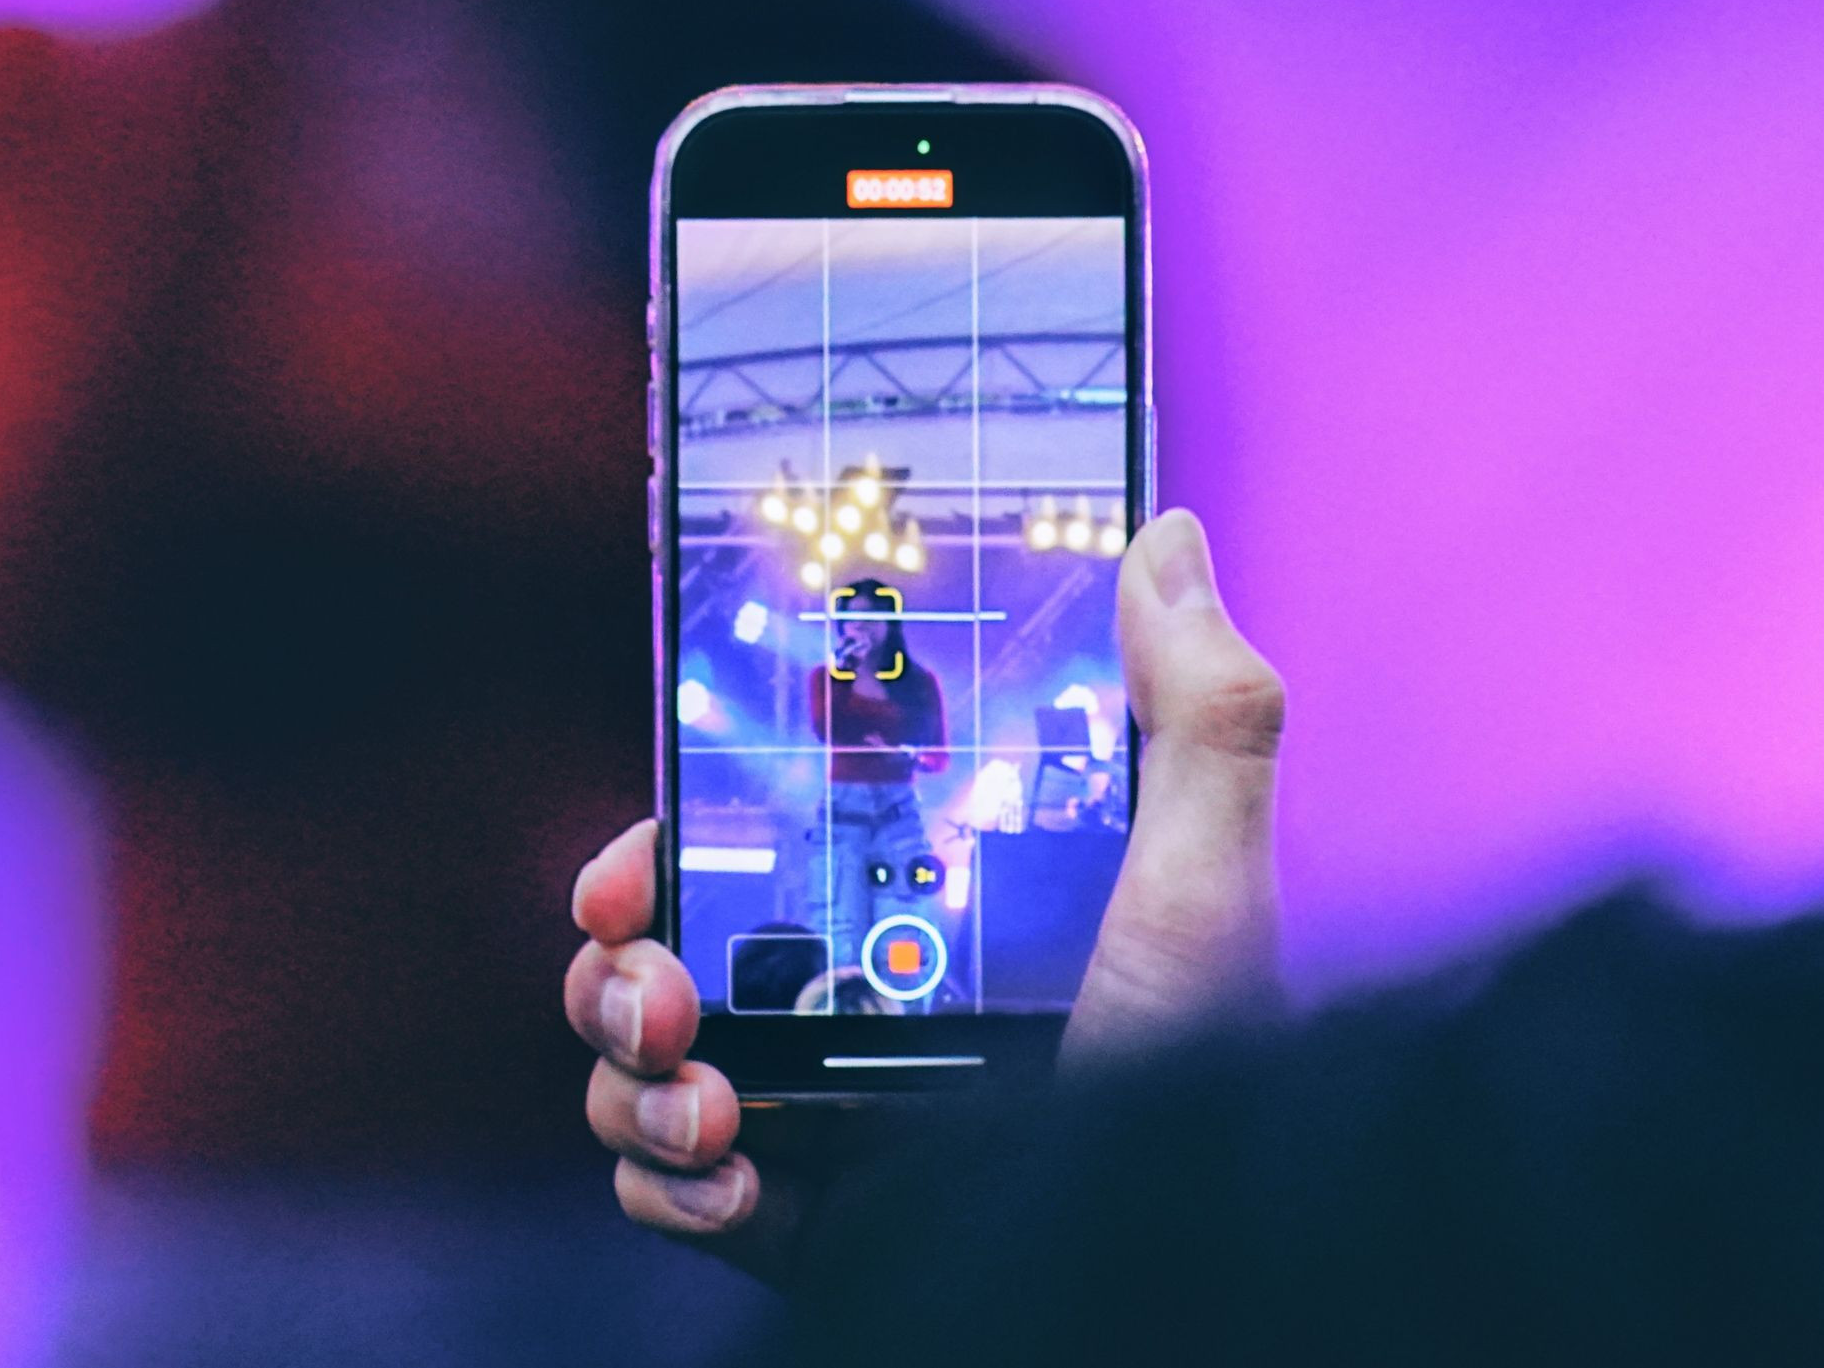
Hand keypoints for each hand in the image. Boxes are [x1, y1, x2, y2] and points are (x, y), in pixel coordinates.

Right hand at [563, 508, 1283, 1273]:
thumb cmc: (1204, 1097)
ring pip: (634, 1064)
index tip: (644, 850)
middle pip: (657, 952)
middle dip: (618, 964)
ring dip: (630, 1073)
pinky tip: (734, 1184)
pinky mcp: (793, 1220)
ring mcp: (812, 1117)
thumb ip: (1200, 717)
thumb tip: (1167, 534)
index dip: (669, 835)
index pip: (751, 844)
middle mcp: (850, 1008)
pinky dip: (665, 1185)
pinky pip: (660, 1189)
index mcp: (917, 914)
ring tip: (707, 1105)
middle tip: (660, 984)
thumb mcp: (1204, 891)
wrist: (1168, 1290)